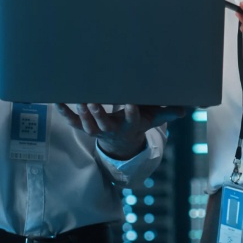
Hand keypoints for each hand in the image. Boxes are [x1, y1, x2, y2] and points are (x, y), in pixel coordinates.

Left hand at [55, 103, 185, 159]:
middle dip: (98, 112)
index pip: (132, 118)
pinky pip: (73, 122)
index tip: (130, 102)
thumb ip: (166, 112)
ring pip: (87, 125)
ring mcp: (96, 130)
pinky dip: (64, 112)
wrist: (121, 142)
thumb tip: (185, 109)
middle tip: (94, 100)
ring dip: (82, 114)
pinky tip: (57, 100)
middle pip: (104, 123)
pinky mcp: (85, 128)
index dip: (130, 110)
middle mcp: (112, 129)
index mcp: (130, 125)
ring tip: (77, 101)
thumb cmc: (138, 122)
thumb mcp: (153, 119)